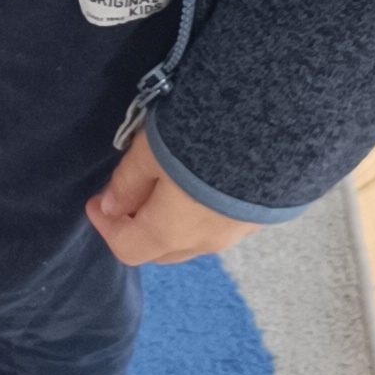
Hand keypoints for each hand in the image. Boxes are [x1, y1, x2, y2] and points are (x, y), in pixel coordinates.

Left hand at [86, 140, 258, 271]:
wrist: (279, 124)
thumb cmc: (203, 137)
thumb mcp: (150, 151)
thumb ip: (127, 184)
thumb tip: (109, 209)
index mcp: (173, 232)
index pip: (128, 248)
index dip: (105, 227)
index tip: (95, 201)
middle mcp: (207, 242)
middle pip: (161, 250)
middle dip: (138, 228)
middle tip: (129, 193)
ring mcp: (240, 232)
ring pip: (193, 239)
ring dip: (172, 223)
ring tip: (168, 186)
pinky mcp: (263, 214)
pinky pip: (221, 225)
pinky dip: (202, 214)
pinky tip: (204, 183)